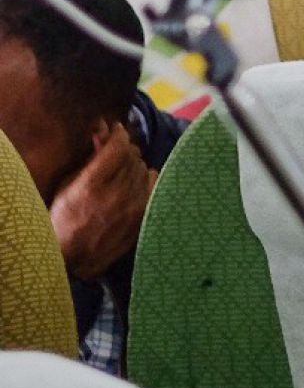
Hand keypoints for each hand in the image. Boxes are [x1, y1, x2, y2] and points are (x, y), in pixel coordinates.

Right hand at [50, 123, 157, 280]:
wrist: (75, 256)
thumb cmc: (63, 218)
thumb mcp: (67, 185)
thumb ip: (88, 158)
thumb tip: (102, 130)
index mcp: (92, 185)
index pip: (118, 146)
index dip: (118, 134)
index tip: (114, 130)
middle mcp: (116, 194)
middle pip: (133, 156)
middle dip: (124, 149)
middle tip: (114, 150)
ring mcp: (133, 207)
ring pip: (144, 169)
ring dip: (134, 164)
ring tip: (122, 168)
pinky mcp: (144, 216)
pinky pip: (155, 185)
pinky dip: (148, 178)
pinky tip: (137, 181)